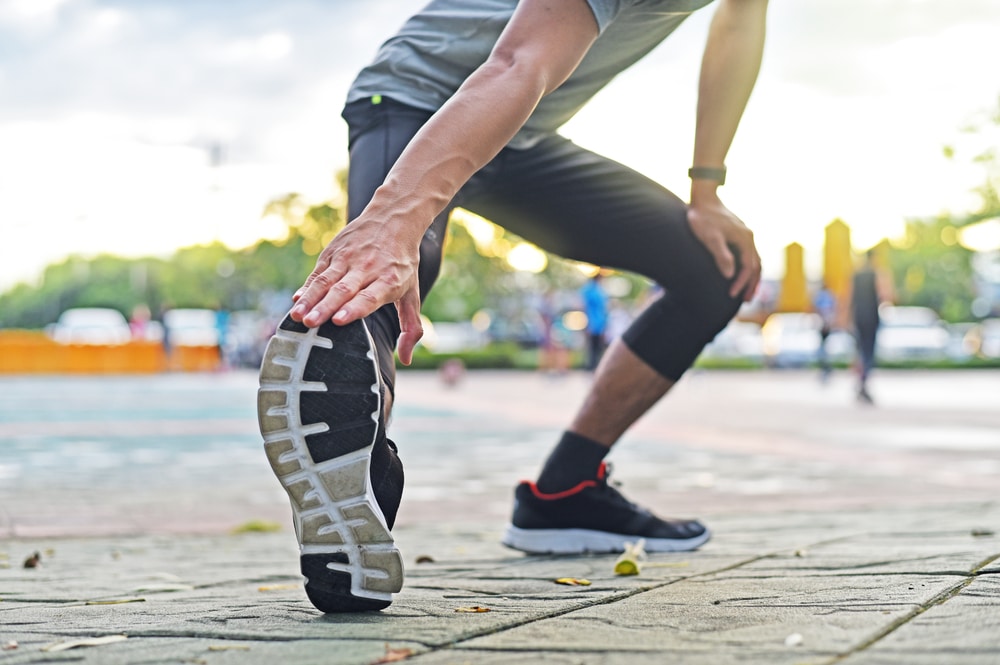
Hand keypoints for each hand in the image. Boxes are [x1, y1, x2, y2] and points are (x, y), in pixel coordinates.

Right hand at [289, 218, 423, 363]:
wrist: (394, 219)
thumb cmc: (402, 264)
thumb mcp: (411, 293)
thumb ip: (411, 327)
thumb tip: (406, 359)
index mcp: (389, 280)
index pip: (370, 297)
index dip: (354, 308)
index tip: (339, 320)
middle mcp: (368, 268)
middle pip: (344, 290)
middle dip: (325, 307)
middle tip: (310, 323)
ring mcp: (349, 258)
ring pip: (327, 281)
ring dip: (310, 299)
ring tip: (297, 316)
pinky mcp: (334, 252)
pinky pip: (319, 272)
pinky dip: (307, 286)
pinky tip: (297, 300)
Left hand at [686, 191, 760, 301]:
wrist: (703, 198)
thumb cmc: (703, 218)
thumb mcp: (709, 237)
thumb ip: (720, 255)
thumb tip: (729, 275)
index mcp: (745, 239)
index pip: (747, 267)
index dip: (740, 283)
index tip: (731, 295)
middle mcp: (749, 237)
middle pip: (756, 266)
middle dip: (751, 284)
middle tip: (745, 301)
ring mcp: (746, 235)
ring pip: (755, 260)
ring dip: (752, 278)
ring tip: (746, 292)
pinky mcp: (739, 235)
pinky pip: (749, 255)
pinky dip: (748, 267)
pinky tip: (740, 274)